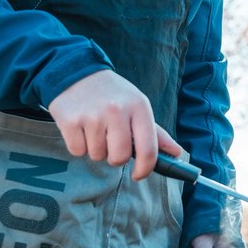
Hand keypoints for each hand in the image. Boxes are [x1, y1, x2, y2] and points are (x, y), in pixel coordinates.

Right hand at [47, 69, 183, 180]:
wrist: (77, 73)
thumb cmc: (112, 94)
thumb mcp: (137, 105)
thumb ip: (156, 133)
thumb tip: (177, 153)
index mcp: (139, 106)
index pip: (148, 149)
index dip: (144, 169)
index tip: (138, 175)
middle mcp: (117, 110)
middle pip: (119, 157)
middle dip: (114, 157)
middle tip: (110, 142)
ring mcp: (92, 115)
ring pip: (97, 155)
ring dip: (95, 148)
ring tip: (94, 128)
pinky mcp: (70, 121)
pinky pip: (77, 151)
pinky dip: (78, 145)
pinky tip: (80, 127)